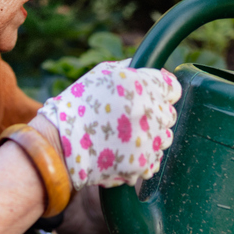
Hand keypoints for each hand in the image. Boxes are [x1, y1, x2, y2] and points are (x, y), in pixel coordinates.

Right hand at [39, 60, 181, 188]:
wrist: (60, 143)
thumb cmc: (78, 104)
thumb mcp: (103, 73)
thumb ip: (133, 69)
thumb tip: (154, 72)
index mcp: (142, 86)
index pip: (173, 88)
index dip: (162, 91)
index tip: (150, 96)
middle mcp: (150, 112)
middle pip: (170, 114)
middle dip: (154, 114)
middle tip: (130, 118)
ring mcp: (148, 141)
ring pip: (164, 138)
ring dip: (150, 136)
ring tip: (125, 136)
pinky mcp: (143, 164)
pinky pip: (154, 159)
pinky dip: (142, 156)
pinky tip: (122, 151)